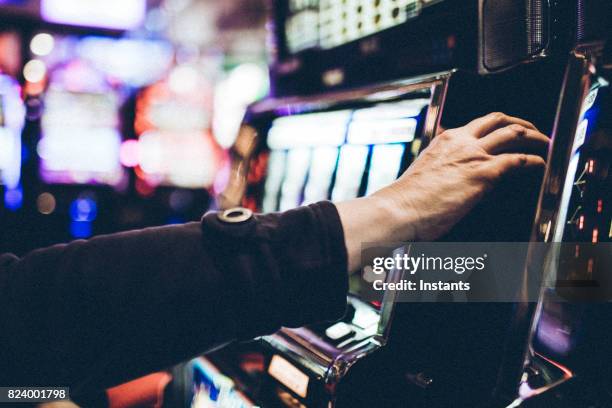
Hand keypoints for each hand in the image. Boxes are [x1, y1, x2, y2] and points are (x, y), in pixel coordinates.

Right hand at [337, 112, 548, 270]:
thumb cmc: (406, 201)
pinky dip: (535, 160)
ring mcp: (473, 154)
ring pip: (513, 132)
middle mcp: (460, 140)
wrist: (399, 209)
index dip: (496, 127)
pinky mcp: (483, 173)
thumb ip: (441, 167)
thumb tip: (451, 177)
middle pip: (498, 119)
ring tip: (545, 144)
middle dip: (520, 122)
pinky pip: (519, 160)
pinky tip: (541, 165)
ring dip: (534, 136)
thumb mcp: (425, 173)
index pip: (477, 124)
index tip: (504, 134)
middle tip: (532, 131)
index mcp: (444, 140)